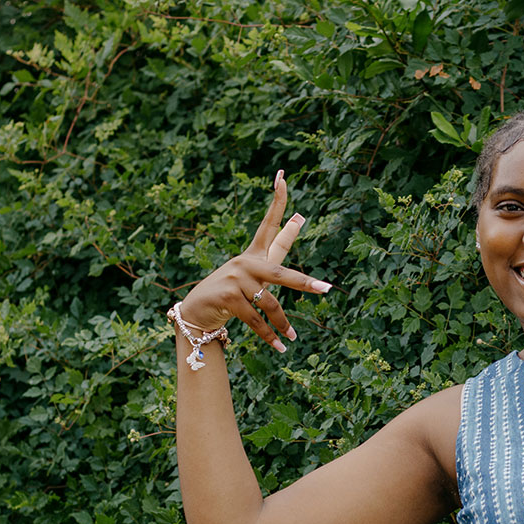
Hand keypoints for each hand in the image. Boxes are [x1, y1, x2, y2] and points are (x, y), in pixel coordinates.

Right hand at [179, 170, 331, 351]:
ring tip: (292, 337)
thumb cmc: (233, 291)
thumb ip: (279, 247)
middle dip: (304, 283)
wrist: (197, 310)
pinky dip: (269, 335)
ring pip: (269, 304)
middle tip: (326, 290)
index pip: (269, 224)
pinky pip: (255, 320)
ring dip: (282, 324)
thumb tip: (299, 218)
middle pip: (281, 272)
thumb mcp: (257, 270)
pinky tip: (281, 346)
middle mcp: (245, 263)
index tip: (282, 177)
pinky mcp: (227, 297)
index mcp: (254, 255)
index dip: (277, 201)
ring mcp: (235, 279)